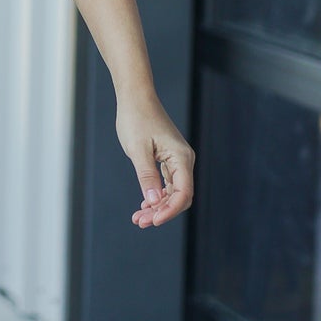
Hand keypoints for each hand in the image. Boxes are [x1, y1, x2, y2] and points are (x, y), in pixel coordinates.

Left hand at [116, 92, 194, 228]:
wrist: (136, 98)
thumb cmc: (136, 119)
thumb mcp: (138, 150)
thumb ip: (147, 176)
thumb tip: (154, 202)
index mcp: (181, 157)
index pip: (183, 193)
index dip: (169, 211)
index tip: (152, 221)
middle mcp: (184, 160)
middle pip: (180, 196)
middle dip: (162, 212)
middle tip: (139, 222)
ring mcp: (177, 160)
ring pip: (173, 192)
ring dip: (157, 206)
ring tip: (138, 218)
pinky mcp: (169, 159)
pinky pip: (168, 183)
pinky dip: (157, 195)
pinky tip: (144, 204)